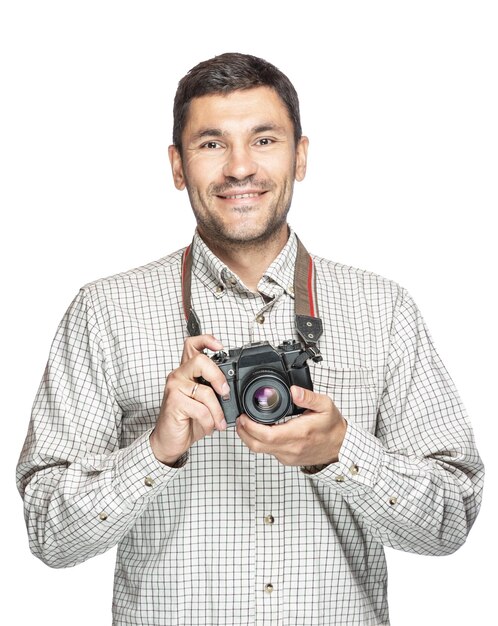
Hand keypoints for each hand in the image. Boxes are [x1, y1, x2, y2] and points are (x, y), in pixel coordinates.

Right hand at [150, 335, 229, 465]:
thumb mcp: (205, 402)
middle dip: (218, 376)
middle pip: (200, 360)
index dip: (207, 340)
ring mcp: (174, 388)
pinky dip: (209, 421)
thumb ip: (214, 390)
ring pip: (205, 391)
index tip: (220, 347)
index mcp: (187, 372)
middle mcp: (179, 375)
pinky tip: (208, 426)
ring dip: (217, 411)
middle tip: (225, 392)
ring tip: (218, 422)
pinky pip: (201, 409)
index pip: (192, 345)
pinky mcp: (174, 403)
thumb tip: (232, 388)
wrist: (170, 440)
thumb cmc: (187, 420)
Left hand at [236, 385, 346, 465]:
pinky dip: (259, 442)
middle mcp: (291, 448)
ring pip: (260, 450)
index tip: (243, 416)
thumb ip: (308, 397)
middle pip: (257, 445)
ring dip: (249, 437)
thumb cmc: (332, 427)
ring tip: (245, 423)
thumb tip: (294, 390)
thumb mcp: (325, 405)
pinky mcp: (287, 459)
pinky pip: (268, 452)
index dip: (249, 426)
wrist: (340, 447)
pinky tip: (259, 431)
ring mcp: (288, 456)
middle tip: (239, 419)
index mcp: (298, 434)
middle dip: (243, 432)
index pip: (266, 435)